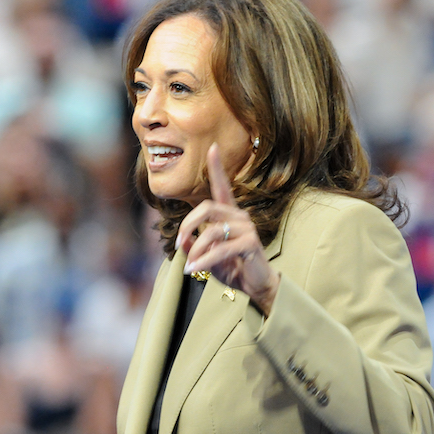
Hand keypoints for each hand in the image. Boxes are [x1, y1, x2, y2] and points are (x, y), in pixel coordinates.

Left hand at [177, 144, 280, 314]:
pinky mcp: (250, 243)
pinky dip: (204, 260)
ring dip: (196, 250)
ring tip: (190, 266)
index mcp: (229, 215)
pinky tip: (194, 270)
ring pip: (212, 231)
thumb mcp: (206, 257)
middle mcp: (239, 216)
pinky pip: (221, 248)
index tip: (212, 147)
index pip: (222, 186)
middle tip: (178, 242)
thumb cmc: (233, 267)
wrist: (255, 286)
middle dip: (188, 224)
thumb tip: (182, 241)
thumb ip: (193, 247)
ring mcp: (247, 228)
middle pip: (207, 208)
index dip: (217, 167)